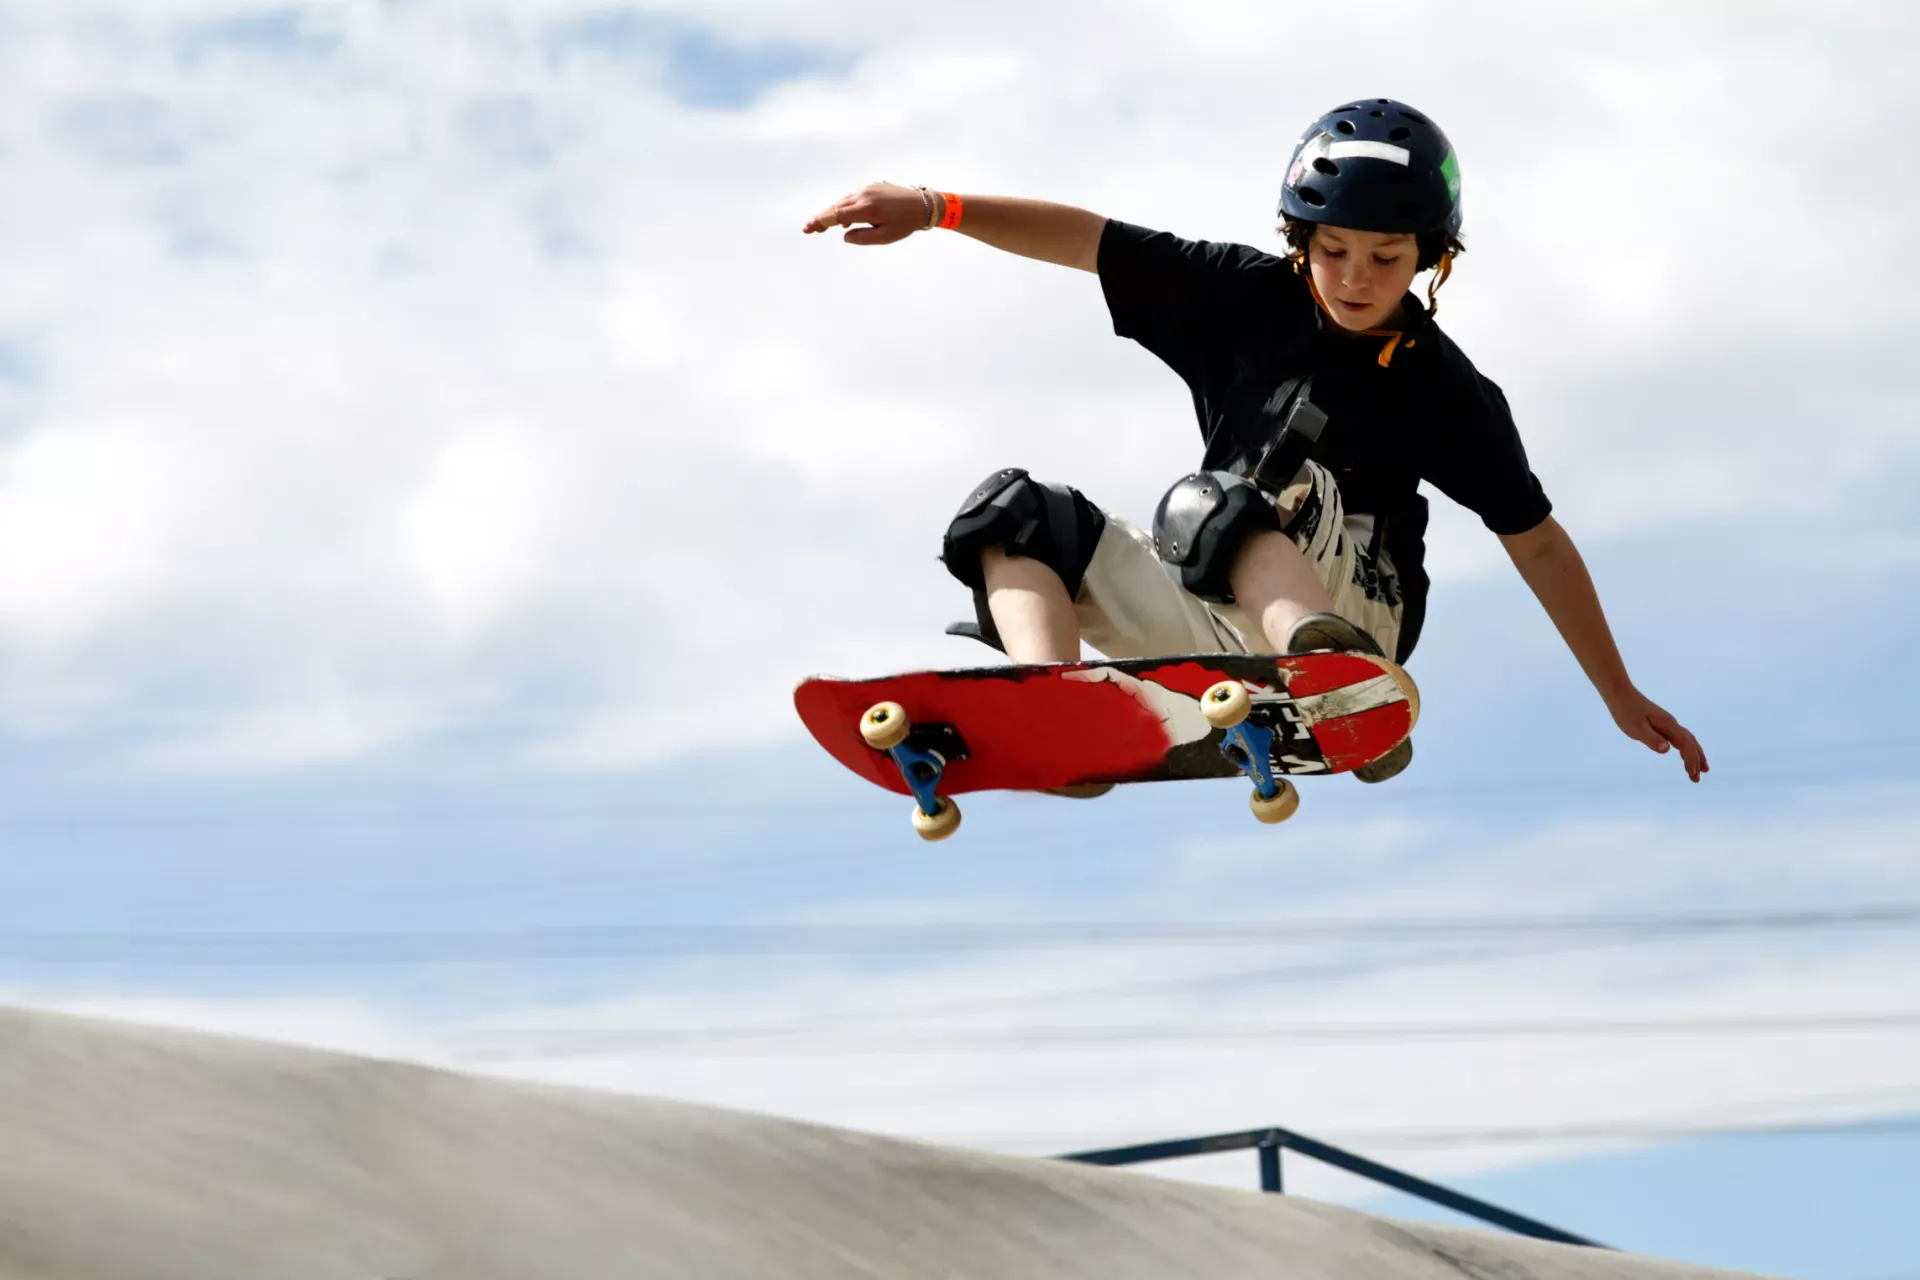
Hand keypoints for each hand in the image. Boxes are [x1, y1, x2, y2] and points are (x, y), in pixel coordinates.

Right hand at [802, 182, 927, 243]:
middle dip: (822, 218)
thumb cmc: (905, 223)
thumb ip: (863, 237)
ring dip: (833, 213)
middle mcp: (865, 194)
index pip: (837, 215)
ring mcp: (868, 188)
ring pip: (844, 201)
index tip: (809, 228)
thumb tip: (844, 235)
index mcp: (868, 208)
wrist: (923, 204)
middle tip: (809, 229)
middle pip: (837, 206)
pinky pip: (853, 198)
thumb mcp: (885, 236)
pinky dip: (845, 207)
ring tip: (823, 226)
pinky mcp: (872, 187)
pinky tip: (843, 220)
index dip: (821, 221)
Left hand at [1608, 687, 1708, 781]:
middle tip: (1697, 779)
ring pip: (1687, 740)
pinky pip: (1679, 738)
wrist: (1620, 694)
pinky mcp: (1661, 723)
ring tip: (1700, 770)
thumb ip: (1651, 739)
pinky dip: (1685, 748)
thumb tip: (1667, 749)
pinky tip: (1683, 754)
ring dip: (1694, 755)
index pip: (1686, 745)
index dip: (1691, 760)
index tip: (1692, 774)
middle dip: (1697, 760)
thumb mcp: (1635, 728)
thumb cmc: (1625, 711)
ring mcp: (1667, 723)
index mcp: (1668, 725)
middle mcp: (1671, 724)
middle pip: (1691, 743)